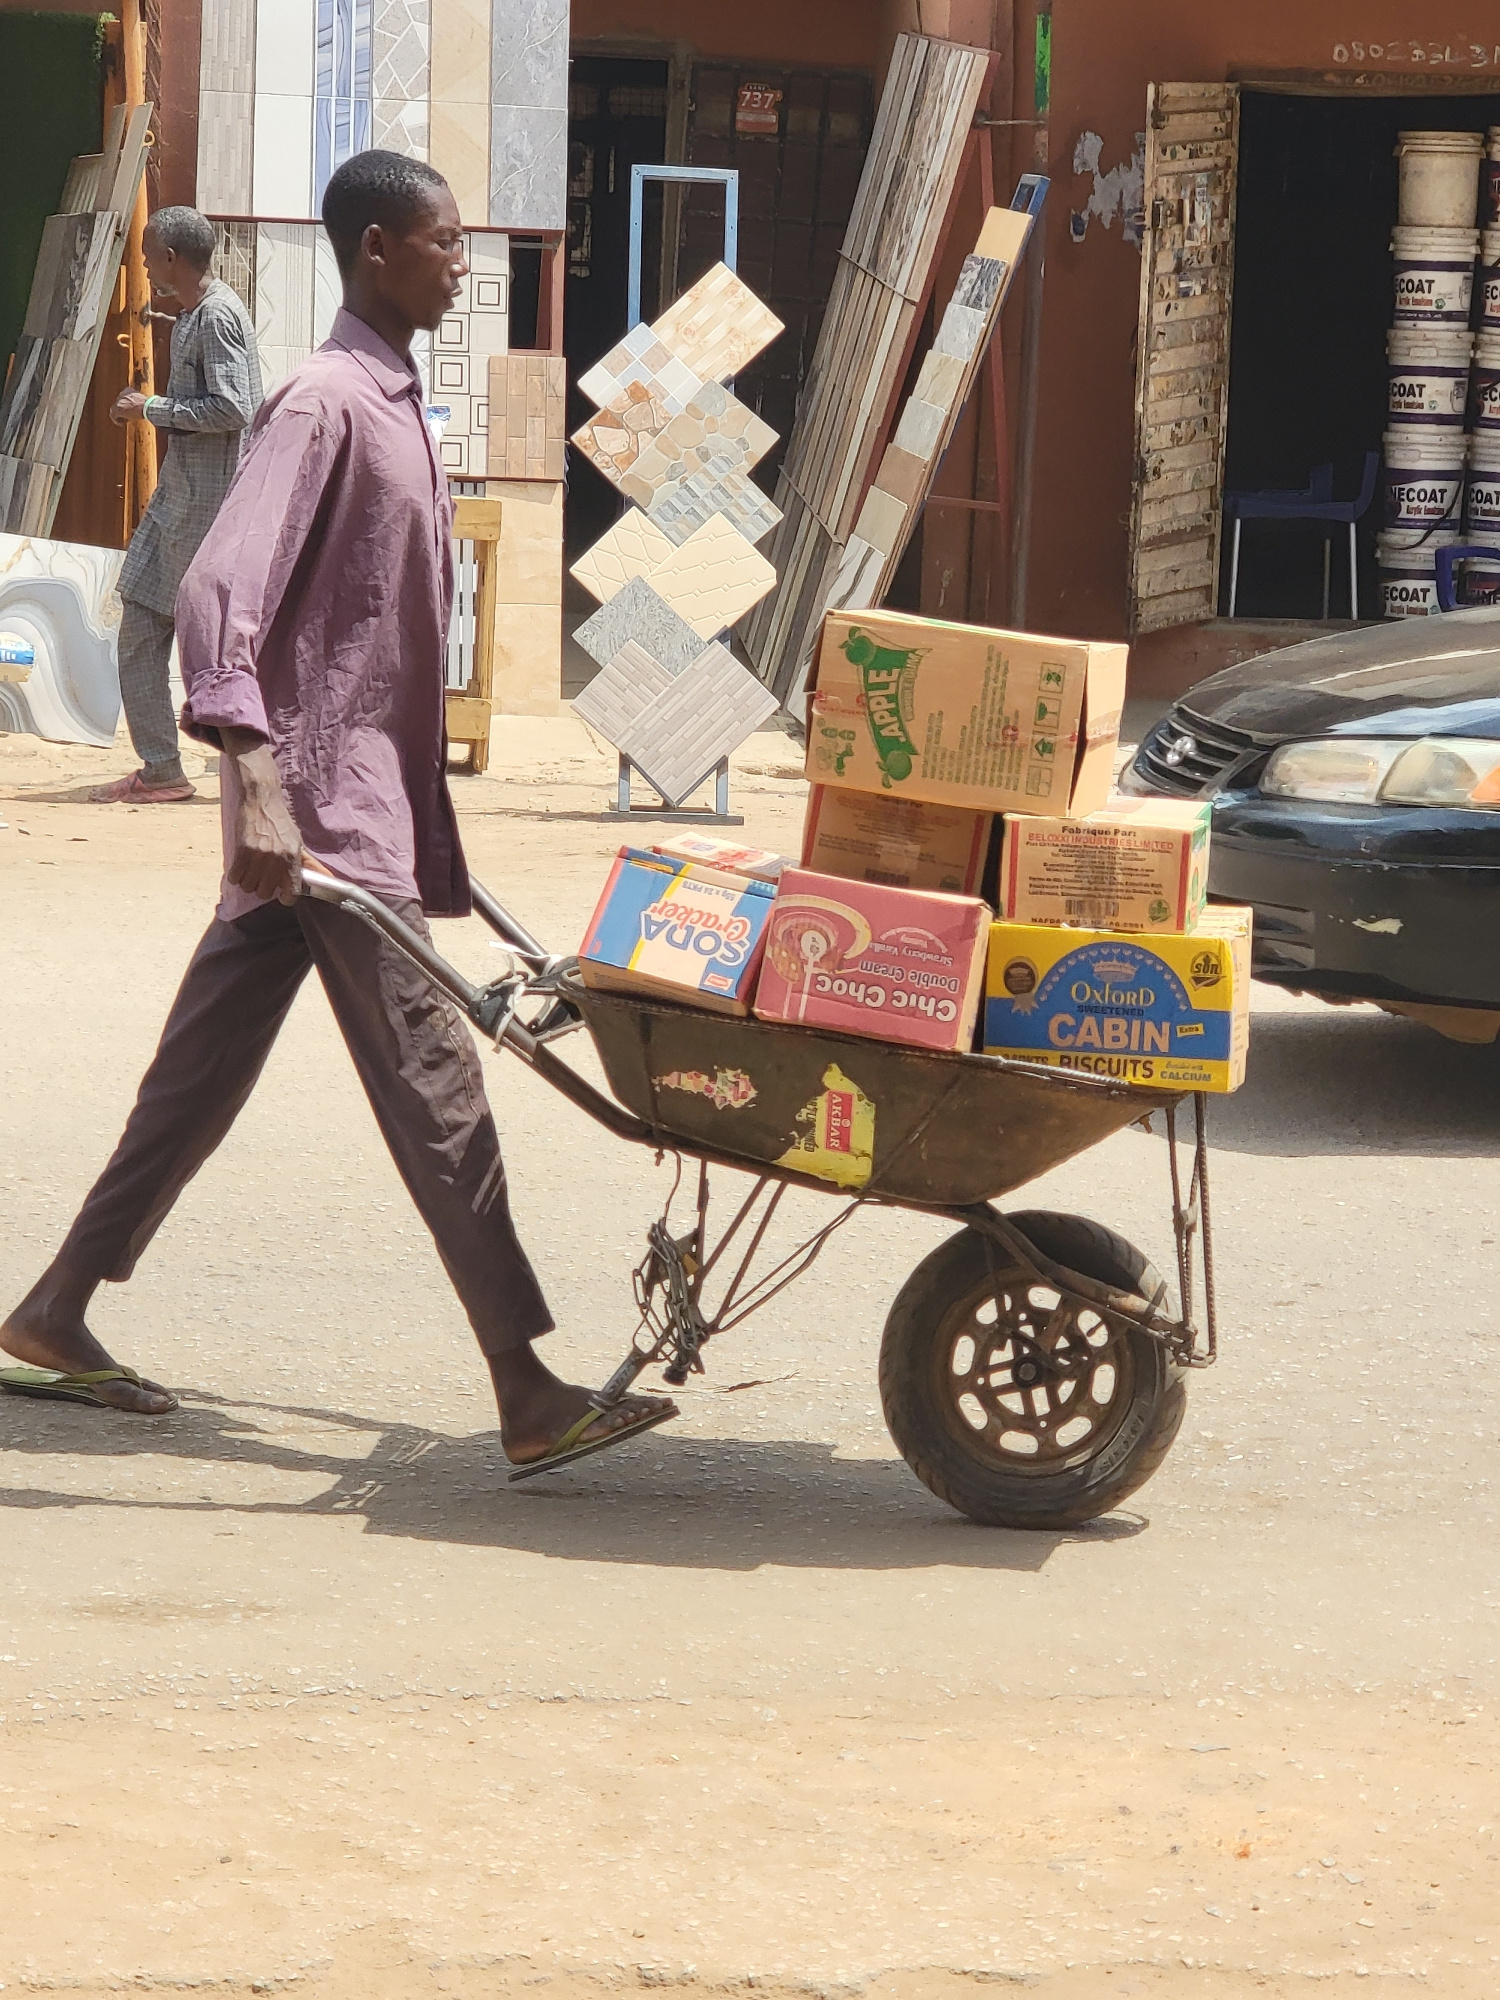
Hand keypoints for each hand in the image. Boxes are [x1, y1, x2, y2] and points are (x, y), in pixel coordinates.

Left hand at [110, 389, 148, 424]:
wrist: (147, 406)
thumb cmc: (148, 405)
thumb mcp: (144, 401)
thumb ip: (140, 403)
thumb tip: (144, 408)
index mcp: (128, 390)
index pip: (125, 398)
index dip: (127, 406)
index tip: (132, 412)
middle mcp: (121, 394)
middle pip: (119, 404)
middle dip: (123, 411)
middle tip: (128, 417)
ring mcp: (118, 401)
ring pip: (115, 410)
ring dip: (120, 416)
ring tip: (126, 421)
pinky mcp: (117, 409)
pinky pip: (113, 415)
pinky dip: (117, 421)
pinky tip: (122, 424)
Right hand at [224, 736, 301, 905]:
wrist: (261, 799)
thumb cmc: (280, 822)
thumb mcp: (298, 841)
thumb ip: (309, 863)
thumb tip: (328, 878)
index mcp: (293, 857)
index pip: (292, 892)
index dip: (286, 897)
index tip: (282, 894)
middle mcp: (276, 858)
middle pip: (265, 893)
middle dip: (263, 889)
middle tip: (263, 879)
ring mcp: (258, 855)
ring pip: (249, 886)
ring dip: (248, 882)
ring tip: (251, 872)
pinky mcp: (241, 850)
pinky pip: (235, 876)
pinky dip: (236, 876)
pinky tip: (240, 868)